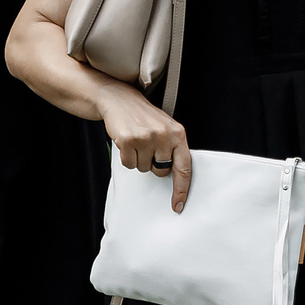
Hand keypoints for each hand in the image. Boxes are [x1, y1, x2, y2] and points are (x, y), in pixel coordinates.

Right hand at [97, 87, 190, 212]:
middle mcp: (164, 135)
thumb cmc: (144, 117)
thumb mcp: (165, 128)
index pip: (184, 168)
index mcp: (178, 134)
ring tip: (136, 141)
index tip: (178, 205)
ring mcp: (146, 137)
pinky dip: (126, 157)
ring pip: (143, 169)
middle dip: (153, 164)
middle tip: (147, 147)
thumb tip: (175, 177)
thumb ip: (173, 148)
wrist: (119, 99)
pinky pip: (128, 165)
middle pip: (160, 172)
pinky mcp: (128, 140)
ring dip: (138, 159)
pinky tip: (126, 142)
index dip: (181, 189)